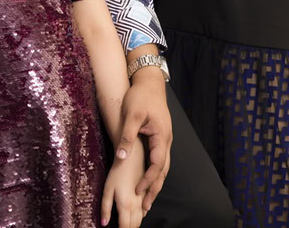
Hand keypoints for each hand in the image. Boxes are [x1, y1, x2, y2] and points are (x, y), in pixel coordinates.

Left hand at [101, 145, 146, 227]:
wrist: (133, 158)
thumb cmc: (118, 172)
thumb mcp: (107, 189)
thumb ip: (105, 208)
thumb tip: (103, 223)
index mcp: (126, 205)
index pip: (125, 227)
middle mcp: (137, 205)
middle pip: (135, 225)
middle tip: (120, 227)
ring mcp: (143, 200)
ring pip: (141, 219)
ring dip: (134, 224)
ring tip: (125, 224)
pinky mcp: (146, 195)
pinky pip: (145, 211)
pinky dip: (139, 216)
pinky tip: (134, 215)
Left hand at [117, 68, 171, 210]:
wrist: (149, 82)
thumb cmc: (141, 96)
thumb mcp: (132, 115)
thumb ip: (127, 136)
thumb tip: (121, 157)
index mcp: (162, 136)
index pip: (157, 164)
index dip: (148, 179)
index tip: (138, 190)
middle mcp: (166, 140)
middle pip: (163, 170)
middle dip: (155, 188)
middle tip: (146, 206)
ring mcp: (165, 139)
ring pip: (163, 165)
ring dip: (156, 182)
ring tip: (147, 198)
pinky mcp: (160, 136)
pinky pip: (159, 158)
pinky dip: (155, 172)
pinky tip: (148, 178)